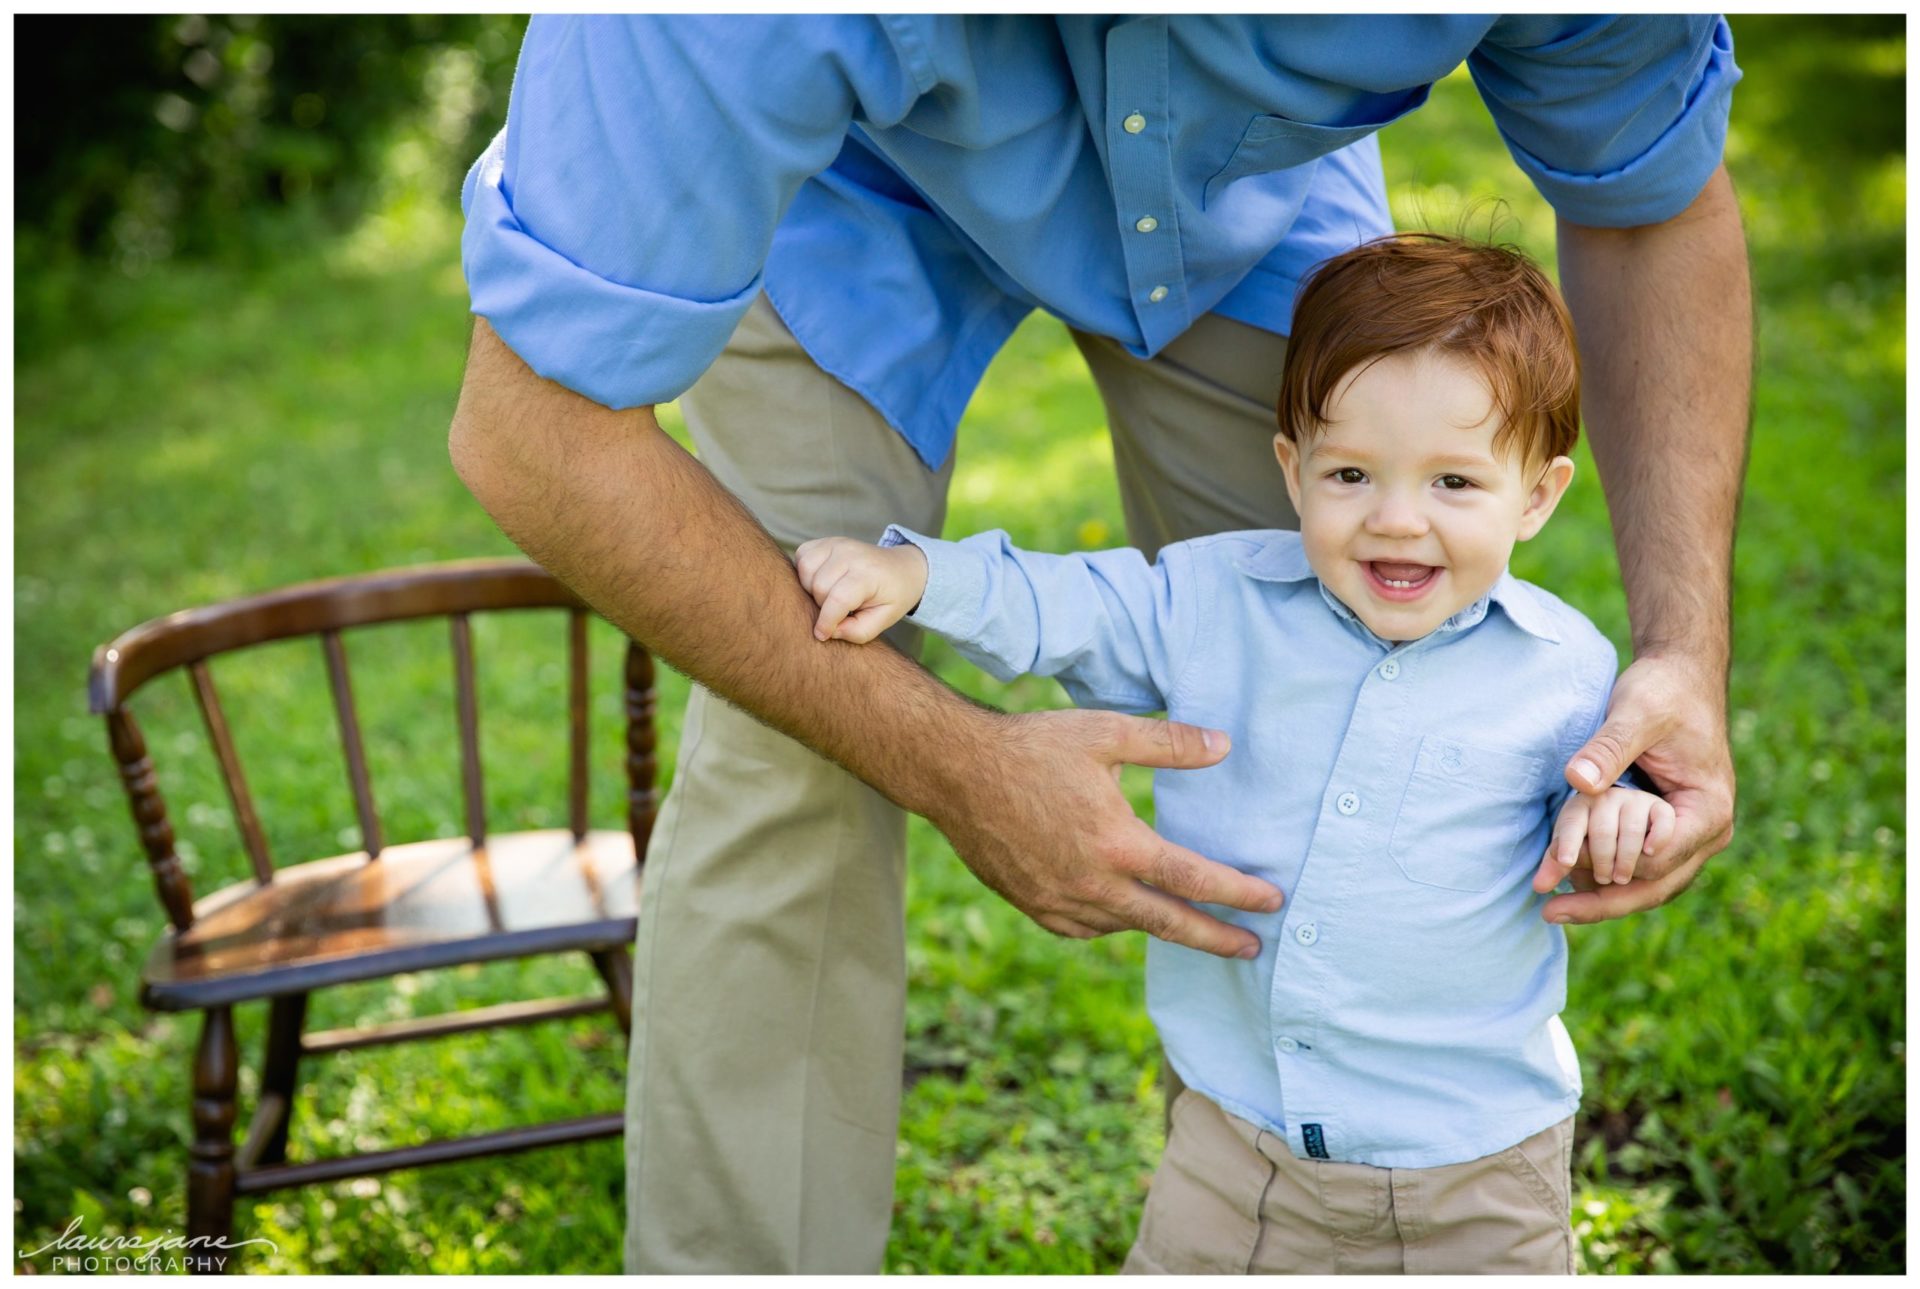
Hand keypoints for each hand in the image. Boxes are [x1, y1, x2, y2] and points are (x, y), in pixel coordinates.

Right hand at [793, 536, 928, 643]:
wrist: (900, 568)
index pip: (839, 598)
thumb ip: (857, 632)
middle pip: (818, 587)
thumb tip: (828, 631)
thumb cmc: (891, 597)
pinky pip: (801, 557)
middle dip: (822, 606)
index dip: (826, 621)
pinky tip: (821, 581)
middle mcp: (851, 553)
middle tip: (839, 610)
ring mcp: (836, 543)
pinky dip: (805, 573)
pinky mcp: (824, 541)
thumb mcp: (883, 620)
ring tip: (829, 597)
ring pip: (805, 571)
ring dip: (811, 590)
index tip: (822, 635)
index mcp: (869, 573)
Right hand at [927, 707, 1285, 959]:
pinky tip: (1122, 910)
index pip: (1194, 880)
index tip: (1272, 901)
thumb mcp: (1106, 733)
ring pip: (1125, 925)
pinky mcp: (1033, 906)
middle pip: (1168, 923)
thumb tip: (1225, 746)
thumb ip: (1170, 743)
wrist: (955, 772)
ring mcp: (1059, 901)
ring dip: (1163, 928)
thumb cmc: (1032, 747)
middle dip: (1216, 938)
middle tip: (1252, 949)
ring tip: (1192, 925)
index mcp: (1117, 844)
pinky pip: (1085, 928)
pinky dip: (1112, 922)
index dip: (1238, 893)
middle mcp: (1092, 884)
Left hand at [1546, 653, 1735, 923]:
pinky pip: (1640, 867)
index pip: (1658, 860)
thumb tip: (1577, 780)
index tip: (1564, 872)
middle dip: (1603, 903)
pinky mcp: (1668, 832)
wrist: (1679, 679)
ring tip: (1553, 908)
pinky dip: (1607, 878)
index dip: (1611, 867)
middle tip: (1550, 913)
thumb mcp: (1635, 713)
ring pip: (1647, 885)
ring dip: (1603, 898)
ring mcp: (1689, 837)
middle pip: (1654, 886)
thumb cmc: (1663, 692)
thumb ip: (1609, 747)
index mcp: (1708, 810)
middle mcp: (1706, 833)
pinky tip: (1568, 884)